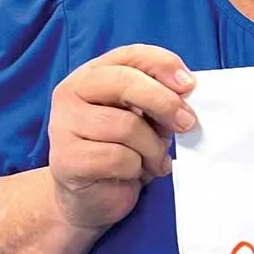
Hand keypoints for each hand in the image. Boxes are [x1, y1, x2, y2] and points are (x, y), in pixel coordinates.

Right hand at [47, 45, 197, 234]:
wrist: (90, 198)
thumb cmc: (122, 151)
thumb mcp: (145, 118)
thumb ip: (159, 100)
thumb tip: (185, 90)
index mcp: (92, 75)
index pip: (130, 55)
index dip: (163, 65)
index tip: (190, 86)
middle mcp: (71, 93)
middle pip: (125, 83)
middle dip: (164, 102)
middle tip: (186, 123)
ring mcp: (63, 126)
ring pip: (127, 126)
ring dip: (153, 148)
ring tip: (155, 160)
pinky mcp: (66, 159)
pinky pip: (118, 157)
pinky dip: (136, 168)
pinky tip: (135, 173)